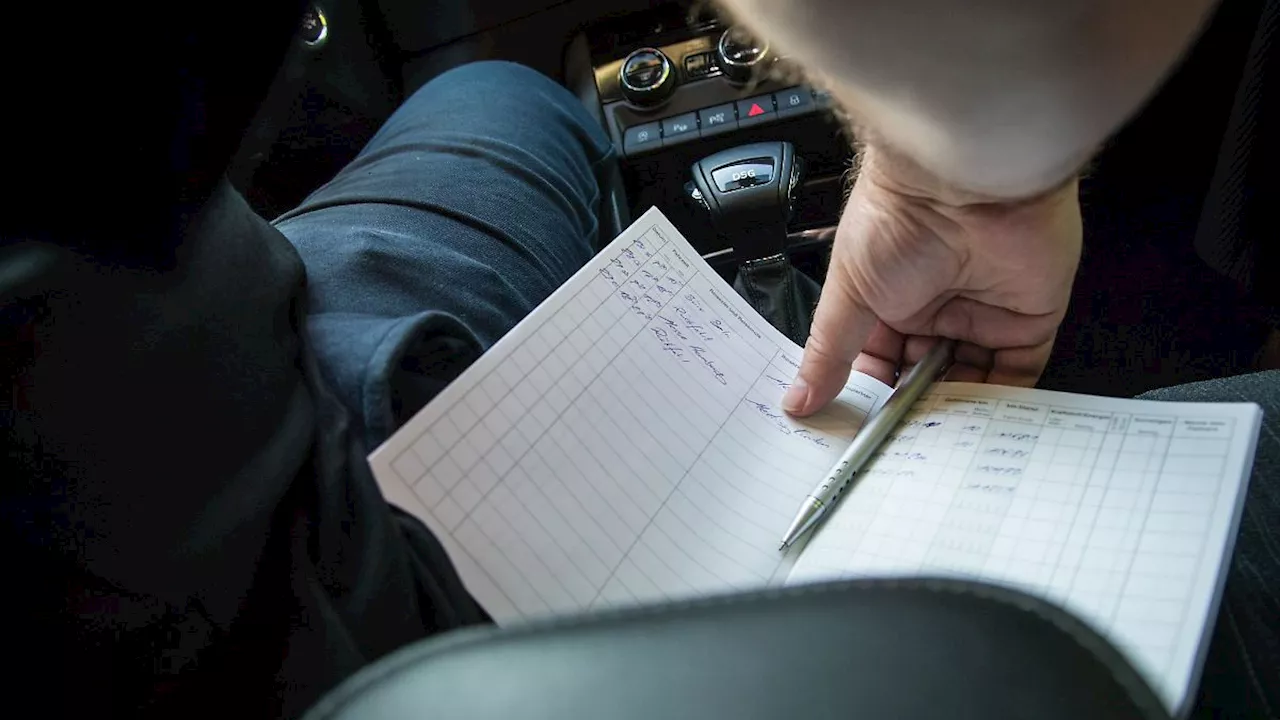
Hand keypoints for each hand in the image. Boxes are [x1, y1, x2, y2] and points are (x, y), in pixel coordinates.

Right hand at [782, 145, 1081, 415]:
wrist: (964, 182)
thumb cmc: (897, 216)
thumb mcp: (848, 294)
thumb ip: (829, 354)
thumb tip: (797, 400)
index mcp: (889, 300)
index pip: (880, 364)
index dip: (872, 397)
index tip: (859, 435)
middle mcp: (938, 307)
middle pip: (927, 377)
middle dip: (915, 411)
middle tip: (900, 449)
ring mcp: (985, 314)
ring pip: (972, 381)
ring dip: (957, 412)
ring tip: (936, 445)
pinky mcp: (1030, 318)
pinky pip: (1020, 373)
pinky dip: (1002, 402)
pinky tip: (978, 426)